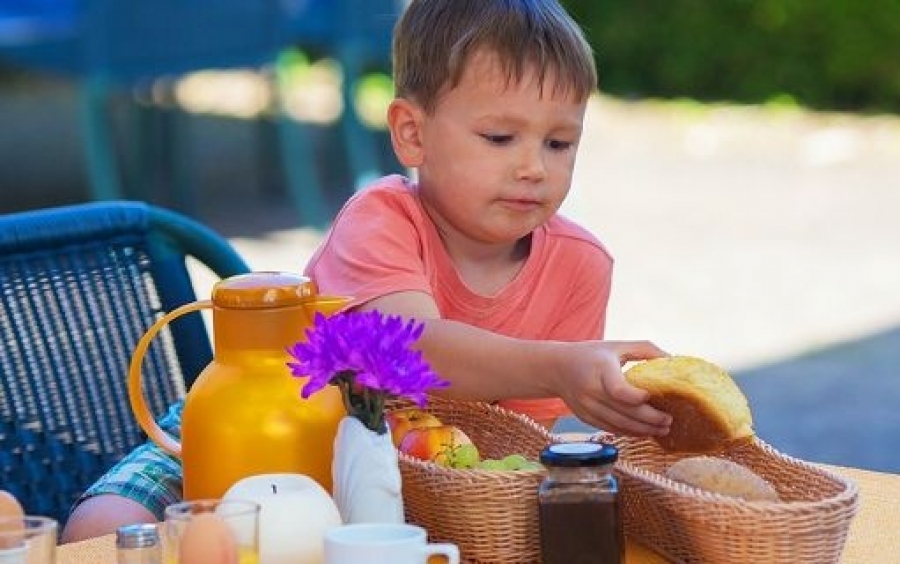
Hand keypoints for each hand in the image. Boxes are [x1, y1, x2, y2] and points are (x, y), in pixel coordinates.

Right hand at [556, 340, 671, 436]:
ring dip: (643, 430)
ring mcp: (587, 407)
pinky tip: (644, 432)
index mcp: (599, 369)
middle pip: (623, 412)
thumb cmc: (591, 355)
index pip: (618, 390)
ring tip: (662, 429)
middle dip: (650, 419)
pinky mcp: (585, 418)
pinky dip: (629, 433)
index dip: (637, 397)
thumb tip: (672, 359)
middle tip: (669, 420)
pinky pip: (610, 429)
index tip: (651, 396)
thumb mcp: (616, 345)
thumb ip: (645, 349)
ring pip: (618, 425)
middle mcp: (591, 391)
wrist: (556, 368)